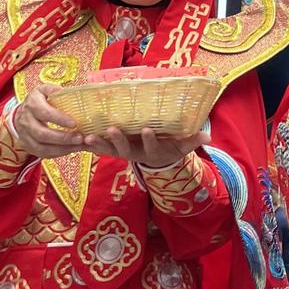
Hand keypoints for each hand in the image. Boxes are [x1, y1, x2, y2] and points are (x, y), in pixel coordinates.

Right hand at [13, 85, 85, 158]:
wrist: (23, 113)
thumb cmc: (39, 100)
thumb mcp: (45, 90)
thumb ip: (55, 90)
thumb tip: (68, 93)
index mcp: (32, 104)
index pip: (44, 113)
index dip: (59, 119)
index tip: (74, 123)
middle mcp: (26, 121)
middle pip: (42, 134)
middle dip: (62, 138)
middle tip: (80, 138)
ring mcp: (25, 136)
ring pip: (42, 147)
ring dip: (62, 148)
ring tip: (79, 145)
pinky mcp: (28, 146)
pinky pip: (43, 154)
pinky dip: (58, 153)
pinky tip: (71, 149)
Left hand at [84, 128, 210, 168]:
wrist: (158, 160)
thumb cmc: (170, 147)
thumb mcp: (182, 146)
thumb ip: (193, 141)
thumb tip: (208, 138)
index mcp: (152, 151)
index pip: (151, 145)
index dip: (149, 139)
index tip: (147, 129)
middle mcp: (136, 153)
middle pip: (125, 149)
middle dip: (118, 140)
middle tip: (112, 129)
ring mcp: (123, 152)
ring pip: (109, 150)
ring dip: (99, 144)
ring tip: (88, 137)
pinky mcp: (113, 150)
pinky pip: (100, 149)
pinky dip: (91, 145)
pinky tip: (80, 138)